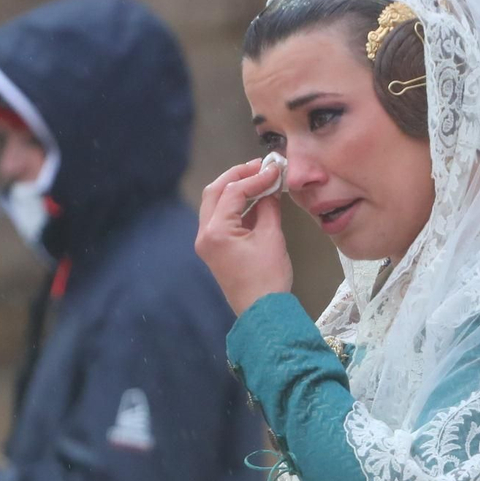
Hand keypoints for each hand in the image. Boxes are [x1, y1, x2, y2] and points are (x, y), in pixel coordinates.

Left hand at [196, 159, 293, 314]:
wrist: (263, 313)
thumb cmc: (267, 279)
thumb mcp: (271, 237)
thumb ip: (268, 207)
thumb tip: (270, 187)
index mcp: (215, 232)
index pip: (233, 192)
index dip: (255, 177)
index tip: (274, 170)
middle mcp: (205, 235)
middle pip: (215, 192)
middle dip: (237, 176)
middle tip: (260, 167)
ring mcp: (207, 243)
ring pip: (215, 204)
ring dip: (235, 189)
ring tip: (259, 179)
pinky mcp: (215, 249)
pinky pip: (221, 219)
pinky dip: (236, 206)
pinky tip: (256, 200)